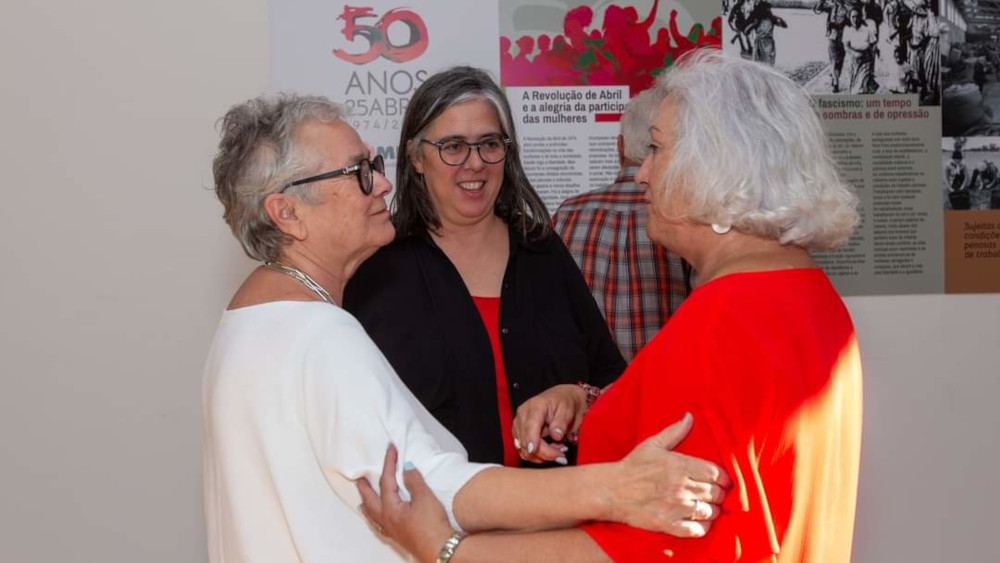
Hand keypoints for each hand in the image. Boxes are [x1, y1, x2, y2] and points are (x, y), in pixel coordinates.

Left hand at [356, 445, 454, 562]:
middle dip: (364, 487)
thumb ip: (414, 481)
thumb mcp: (425, 498)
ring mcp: (392, 530)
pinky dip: (375, 520)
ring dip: (367, 505)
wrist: (440, 549)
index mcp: (391, 509)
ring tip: (362, 500)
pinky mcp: (399, 537)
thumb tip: (407, 468)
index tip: (390, 449)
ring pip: (372, 515)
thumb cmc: (433, 526)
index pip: (386, 481)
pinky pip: (380, 526)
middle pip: (370, 500)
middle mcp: (387, 520)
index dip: (388, 463)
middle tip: (358, 477)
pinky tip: (379, 522)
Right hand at [511, 384, 585, 463]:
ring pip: (523, 448)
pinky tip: (550, 450)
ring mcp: (519, 424)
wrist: (564, 398)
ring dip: (541, 455)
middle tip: (562, 456)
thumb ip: (561, 423)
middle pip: (526, 440)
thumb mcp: (567, 411)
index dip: (531, 438)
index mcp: (535, 406)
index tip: (534, 450)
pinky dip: (536, 455)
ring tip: (558, 450)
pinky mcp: (520, 433)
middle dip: (544, 452)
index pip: (530, 424)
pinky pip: (523, 450)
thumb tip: (556, 436)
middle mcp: (523, 414)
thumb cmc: (565, 402)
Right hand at [606, 413, 732, 537]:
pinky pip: (697, 530)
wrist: (610, 490)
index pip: (716, 473)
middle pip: (716, 493)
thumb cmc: (632, 466)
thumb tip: (690, 416)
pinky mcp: (669, 524)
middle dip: (719, 494)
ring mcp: (675, 507)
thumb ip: (675, 431)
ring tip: (707, 507)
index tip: (722, 481)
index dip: (724, 478)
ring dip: (712, 510)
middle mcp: (681, 487)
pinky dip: (703, 527)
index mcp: (679, 465)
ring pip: (710, 512)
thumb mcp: (652, 444)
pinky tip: (699, 521)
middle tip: (714, 494)